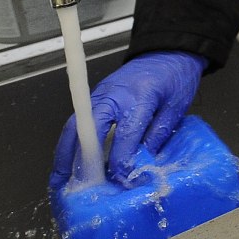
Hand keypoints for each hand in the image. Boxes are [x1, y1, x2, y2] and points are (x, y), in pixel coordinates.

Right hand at [50, 50, 204, 188]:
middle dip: (81, 161)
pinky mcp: (94, 97)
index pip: (125, 135)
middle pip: (90, 130)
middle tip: (77, 188)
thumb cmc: (176, 78)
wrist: (168, 50)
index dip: (122, 162)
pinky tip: (66, 162)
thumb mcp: (176, 107)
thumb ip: (158, 135)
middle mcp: (113, 95)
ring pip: (75, 127)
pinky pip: (77, 122)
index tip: (122, 182)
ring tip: (61, 181)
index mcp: (139, 96)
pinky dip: (69, 143)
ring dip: (65, 154)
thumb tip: (141, 165)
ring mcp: (99, 94)